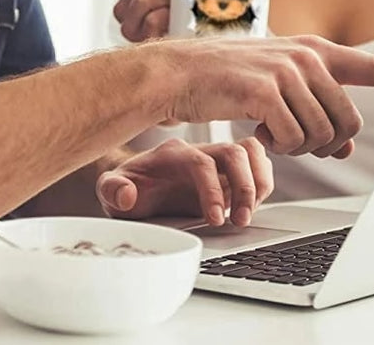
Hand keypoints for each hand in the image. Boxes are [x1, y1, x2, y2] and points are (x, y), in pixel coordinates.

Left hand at [97, 137, 274, 226]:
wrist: (134, 187)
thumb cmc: (127, 188)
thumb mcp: (110, 191)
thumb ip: (112, 190)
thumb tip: (127, 195)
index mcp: (171, 155)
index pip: (201, 163)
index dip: (212, 189)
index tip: (215, 219)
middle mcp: (198, 152)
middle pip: (233, 152)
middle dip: (243, 187)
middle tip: (241, 220)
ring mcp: (215, 161)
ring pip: (250, 152)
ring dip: (258, 183)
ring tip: (250, 214)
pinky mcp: (228, 173)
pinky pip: (256, 163)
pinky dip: (262, 181)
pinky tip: (253, 206)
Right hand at [148, 35, 373, 158]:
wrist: (178, 74)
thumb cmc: (225, 81)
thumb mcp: (277, 88)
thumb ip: (315, 108)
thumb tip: (347, 145)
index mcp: (314, 51)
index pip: (372, 66)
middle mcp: (307, 57)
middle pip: (349, 120)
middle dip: (328, 142)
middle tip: (298, 141)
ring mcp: (287, 71)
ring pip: (322, 134)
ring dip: (298, 147)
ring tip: (272, 131)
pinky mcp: (266, 91)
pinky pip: (293, 140)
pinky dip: (278, 147)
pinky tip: (258, 130)